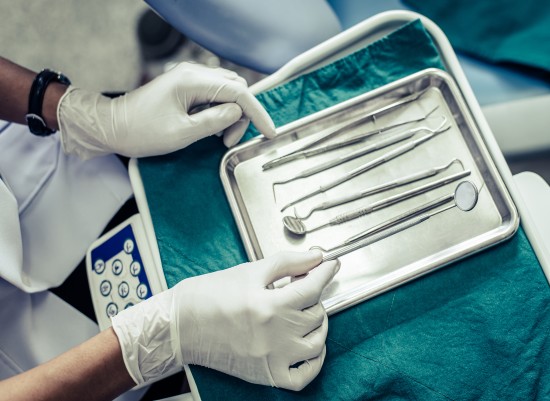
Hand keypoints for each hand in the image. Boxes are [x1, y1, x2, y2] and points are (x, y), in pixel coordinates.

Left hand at [57, 62, 275, 158]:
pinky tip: (211, 129)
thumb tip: (238, 114)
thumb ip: (214, 122)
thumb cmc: (142, 132)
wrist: (112, 128)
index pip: (237, 92)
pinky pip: (213, 96)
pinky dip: (219, 113)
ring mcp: (189, 79)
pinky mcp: (186, 88)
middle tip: (229, 142)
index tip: (269, 132)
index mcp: (191, 81)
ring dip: (231, 116)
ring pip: (226, 93)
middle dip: (241, 116)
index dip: (257, 113)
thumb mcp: (182, 133)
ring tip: (219, 138)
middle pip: (235, 89)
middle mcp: (192, 73)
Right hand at [112, 251, 339, 390]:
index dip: (325, 272)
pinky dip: (314, 362)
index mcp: (270, 305)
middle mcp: (275, 335)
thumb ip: (287, 263)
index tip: (330, 265)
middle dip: (315, 295)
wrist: (180, 325)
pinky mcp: (266, 375)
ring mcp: (272, 358)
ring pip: (316, 343)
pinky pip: (303, 376)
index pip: (313, 287)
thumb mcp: (250, 271)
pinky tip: (309, 346)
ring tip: (306, 312)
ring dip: (318, 324)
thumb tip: (315, 258)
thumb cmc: (208, 296)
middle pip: (316, 313)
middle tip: (304, 285)